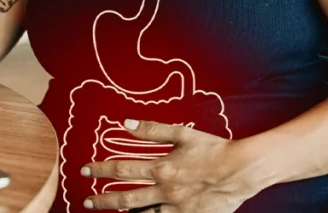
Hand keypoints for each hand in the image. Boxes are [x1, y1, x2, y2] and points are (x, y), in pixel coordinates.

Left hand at [81, 119, 260, 212]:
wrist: (243, 170)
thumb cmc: (214, 149)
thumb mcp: (183, 134)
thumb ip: (152, 130)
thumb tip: (124, 123)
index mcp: (162, 168)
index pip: (121, 169)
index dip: (100, 170)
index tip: (84, 171)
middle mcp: (165, 190)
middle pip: (126, 197)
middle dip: (103, 200)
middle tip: (87, 202)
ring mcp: (176, 207)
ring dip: (123, 212)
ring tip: (110, 211)